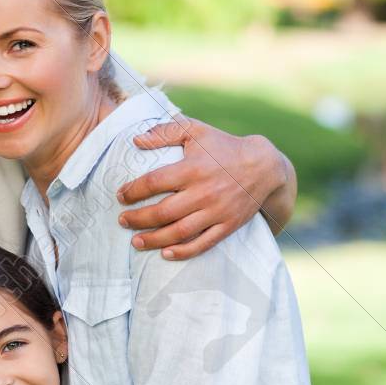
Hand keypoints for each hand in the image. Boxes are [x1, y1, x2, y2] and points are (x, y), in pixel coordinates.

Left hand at [118, 117, 287, 258]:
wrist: (265, 167)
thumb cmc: (224, 147)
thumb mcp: (197, 131)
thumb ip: (166, 132)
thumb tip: (136, 140)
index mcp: (193, 168)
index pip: (154, 182)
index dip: (133, 191)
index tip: (121, 195)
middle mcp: (204, 192)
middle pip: (162, 212)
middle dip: (137, 218)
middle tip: (122, 220)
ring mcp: (216, 212)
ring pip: (179, 232)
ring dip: (153, 239)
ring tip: (135, 241)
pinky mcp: (227, 226)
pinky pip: (202, 244)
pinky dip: (183, 251)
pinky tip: (165, 253)